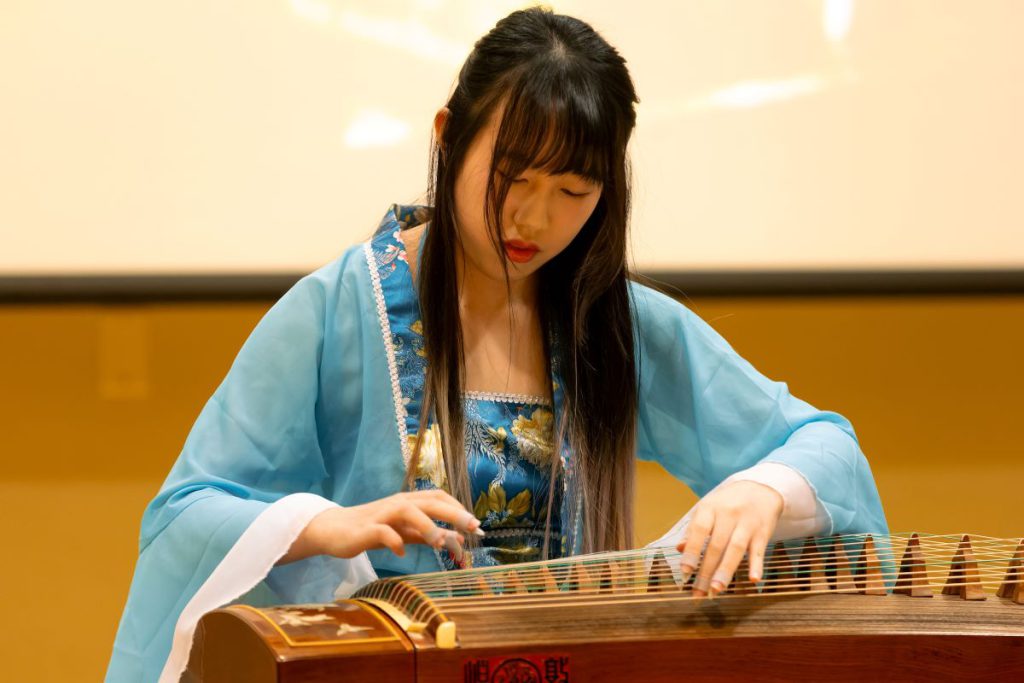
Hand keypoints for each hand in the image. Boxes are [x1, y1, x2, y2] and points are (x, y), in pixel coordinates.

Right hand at [280, 490, 481, 564]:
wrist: (334, 530)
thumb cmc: (373, 529)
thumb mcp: (406, 533)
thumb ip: (429, 536)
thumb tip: (458, 540)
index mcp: (409, 502)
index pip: (439, 497)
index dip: (459, 509)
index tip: (477, 527)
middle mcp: (398, 504)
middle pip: (430, 501)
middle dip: (453, 513)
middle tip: (473, 528)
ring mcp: (382, 515)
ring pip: (407, 510)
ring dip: (427, 525)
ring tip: (440, 542)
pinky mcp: (365, 529)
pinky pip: (382, 533)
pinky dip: (394, 541)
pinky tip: (400, 553)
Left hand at [676, 480, 783, 597]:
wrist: (760, 489)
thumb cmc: (727, 503)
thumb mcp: (708, 508)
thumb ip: (694, 529)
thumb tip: (679, 549)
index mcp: (710, 508)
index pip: (699, 531)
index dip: (692, 551)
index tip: (685, 572)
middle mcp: (728, 515)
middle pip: (716, 546)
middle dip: (706, 571)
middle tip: (699, 593)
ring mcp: (747, 523)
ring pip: (735, 549)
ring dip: (725, 571)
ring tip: (716, 590)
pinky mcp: (763, 532)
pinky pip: (759, 550)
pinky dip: (757, 565)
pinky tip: (753, 580)